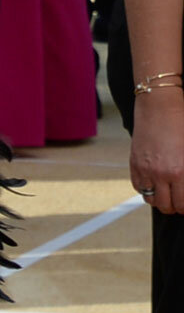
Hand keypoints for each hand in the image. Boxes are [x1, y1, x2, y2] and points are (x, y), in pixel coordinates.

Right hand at [131, 88, 183, 213]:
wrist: (159, 106)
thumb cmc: (180, 124)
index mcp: (180, 171)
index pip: (183, 204)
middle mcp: (161, 173)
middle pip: (166, 206)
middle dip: (174, 206)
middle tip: (178, 199)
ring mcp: (145, 169)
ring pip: (151, 199)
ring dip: (159, 199)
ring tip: (166, 191)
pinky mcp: (134, 163)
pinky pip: (138, 186)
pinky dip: (146, 188)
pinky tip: (154, 181)